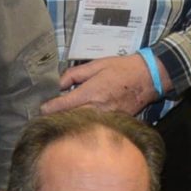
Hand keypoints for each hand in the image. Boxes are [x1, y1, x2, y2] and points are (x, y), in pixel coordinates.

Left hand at [43, 54, 159, 116]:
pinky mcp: (115, 122)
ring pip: (81, 125)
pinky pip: (95, 126)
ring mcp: (107, 118)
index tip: (41, 110)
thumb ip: (74, 74)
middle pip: (69, 119)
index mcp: (90, 92)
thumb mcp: (96, 64)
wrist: (149, 78)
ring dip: (70, 123)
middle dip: (57, 119)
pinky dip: (86, 125)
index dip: (48, 108)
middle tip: (46, 118)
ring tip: (60, 122)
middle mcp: (97, 108)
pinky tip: (80, 124)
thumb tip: (58, 84)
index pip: (62, 105)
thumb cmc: (122, 68)